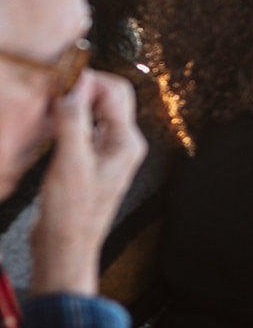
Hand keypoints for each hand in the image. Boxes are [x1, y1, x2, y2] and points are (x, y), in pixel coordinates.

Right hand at [30, 71, 145, 296]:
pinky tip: (51, 125)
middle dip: (83, 89)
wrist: (65, 249)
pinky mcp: (90, 162)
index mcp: (126, 142)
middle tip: (55, 88)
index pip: (116, 91)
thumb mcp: (70, 162)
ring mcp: (106, 153)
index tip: (63, 79)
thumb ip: (73, 121)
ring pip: (95, 113)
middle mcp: (121, 145)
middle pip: (109, 98)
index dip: (90, 80)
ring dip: (75, 104)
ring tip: (50, 104)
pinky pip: (83, 129)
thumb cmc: (72, 215)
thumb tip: (74, 87)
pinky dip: (68, 121)